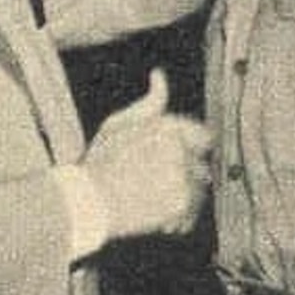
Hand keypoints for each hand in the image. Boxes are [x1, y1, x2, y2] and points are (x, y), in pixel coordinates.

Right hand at [83, 68, 212, 240]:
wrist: (89, 201)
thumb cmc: (101, 162)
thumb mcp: (120, 122)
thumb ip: (150, 102)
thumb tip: (159, 75)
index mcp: (168, 127)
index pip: (204, 136)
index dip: (192, 149)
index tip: (178, 160)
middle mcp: (180, 150)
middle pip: (202, 165)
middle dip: (185, 175)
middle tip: (157, 184)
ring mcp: (183, 177)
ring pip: (198, 189)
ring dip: (182, 196)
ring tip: (152, 200)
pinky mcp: (181, 203)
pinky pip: (192, 212)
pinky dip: (179, 218)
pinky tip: (157, 216)